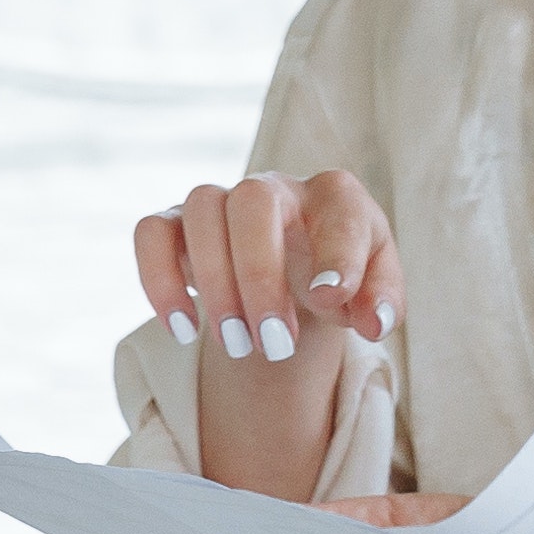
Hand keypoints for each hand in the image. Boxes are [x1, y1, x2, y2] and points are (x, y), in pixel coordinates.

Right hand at [130, 168, 400, 498]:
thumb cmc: (338, 277)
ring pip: (202, 208)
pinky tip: (182, 330)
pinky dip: (159, 279)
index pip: (339, 209)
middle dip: (259, 275)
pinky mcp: (176, 224)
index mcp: (335, 197)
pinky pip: (151, 232)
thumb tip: (371, 323)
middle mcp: (275, 187)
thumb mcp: (372, 291)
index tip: (329, 301)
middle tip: (275, 344)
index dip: (335, 253)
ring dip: (214, 282)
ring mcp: (221, 201)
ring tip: (237, 345)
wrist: (294, 272)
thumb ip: (382, 305)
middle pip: (254, 199)